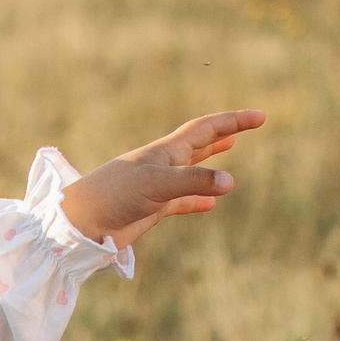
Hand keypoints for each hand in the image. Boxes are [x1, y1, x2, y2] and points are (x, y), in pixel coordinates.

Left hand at [58, 109, 264, 248]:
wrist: (80, 223)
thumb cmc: (113, 196)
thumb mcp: (158, 185)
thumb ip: (194, 182)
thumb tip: (229, 182)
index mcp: (165, 152)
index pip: (205, 129)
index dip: (232, 121)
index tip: (259, 117)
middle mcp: (162, 165)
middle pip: (199, 144)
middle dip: (224, 133)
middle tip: (248, 124)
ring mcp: (156, 187)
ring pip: (190, 171)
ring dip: (210, 163)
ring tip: (227, 152)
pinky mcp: (150, 209)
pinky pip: (180, 201)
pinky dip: (197, 200)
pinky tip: (209, 204)